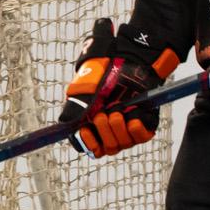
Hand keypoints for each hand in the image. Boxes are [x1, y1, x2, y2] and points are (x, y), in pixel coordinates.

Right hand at [58, 19, 181, 157]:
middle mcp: (109, 129)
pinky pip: (141, 137)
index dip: (87, 143)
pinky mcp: (143, 122)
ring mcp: (126, 127)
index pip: (89, 146)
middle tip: (103, 115)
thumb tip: (66, 122)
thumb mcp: (86, 88)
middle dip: (104, 133)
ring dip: (118, 130)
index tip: (86, 130)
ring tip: (117, 112)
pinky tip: (132, 118)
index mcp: (92, 123)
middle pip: (106, 148)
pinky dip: (136, 130)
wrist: (129, 60)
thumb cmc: (104, 72)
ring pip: (122, 144)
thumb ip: (76, 105)